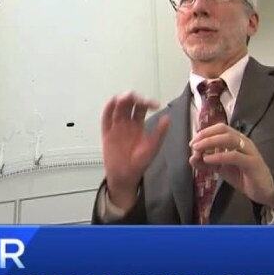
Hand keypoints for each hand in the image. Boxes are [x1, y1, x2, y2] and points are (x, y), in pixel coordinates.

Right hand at [100, 92, 170, 208]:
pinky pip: (106, 118)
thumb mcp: (153, 147)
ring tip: (127, 98)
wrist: (126, 176)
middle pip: (128, 104)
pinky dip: (108, 109)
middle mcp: (127, 123)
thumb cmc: (139, 163)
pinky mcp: (107, 133)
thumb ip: (160, 133)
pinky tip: (113, 102)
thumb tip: (167, 117)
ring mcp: (116, 127)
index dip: (147, 102)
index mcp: (138, 125)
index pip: (142, 107)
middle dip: (133, 98)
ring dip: (122, 100)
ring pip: (118, 108)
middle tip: (138, 98)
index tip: (154, 105)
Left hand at [189, 123, 273, 207]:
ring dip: (210, 142)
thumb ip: (207, 164)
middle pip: (223, 130)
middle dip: (206, 135)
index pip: (220, 128)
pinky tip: (208, 160)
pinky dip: (219, 156)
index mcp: (237, 140)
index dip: (205, 132)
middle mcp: (244, 142)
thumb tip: (192, 158)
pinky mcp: (252, 163)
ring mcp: (249, 151)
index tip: (193, 142)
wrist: (264, 191)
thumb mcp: (222, 169)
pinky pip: (234, 155)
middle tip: (193, 145)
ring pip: (229, 139)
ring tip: (198, 150)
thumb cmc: (244, 177)